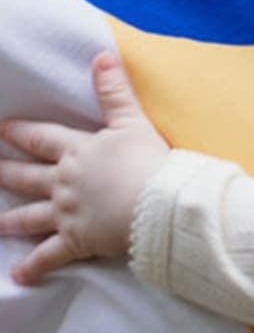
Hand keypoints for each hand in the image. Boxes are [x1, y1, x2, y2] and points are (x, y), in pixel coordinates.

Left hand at [0, 53, 170, 283]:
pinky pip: (50, 257)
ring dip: (10, 220)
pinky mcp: (77, 240)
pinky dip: (33, 268)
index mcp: (78, 152)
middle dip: (5, 172)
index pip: (41, 138)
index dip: (19, 132)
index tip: (0, 128)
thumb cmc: (149, 160)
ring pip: (30, 216)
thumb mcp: (133, 120)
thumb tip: (103, 55)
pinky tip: (18, 276)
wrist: (158, 202)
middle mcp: (65, 182)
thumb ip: (114, 90)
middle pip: (27, 176)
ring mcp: (67, 213)